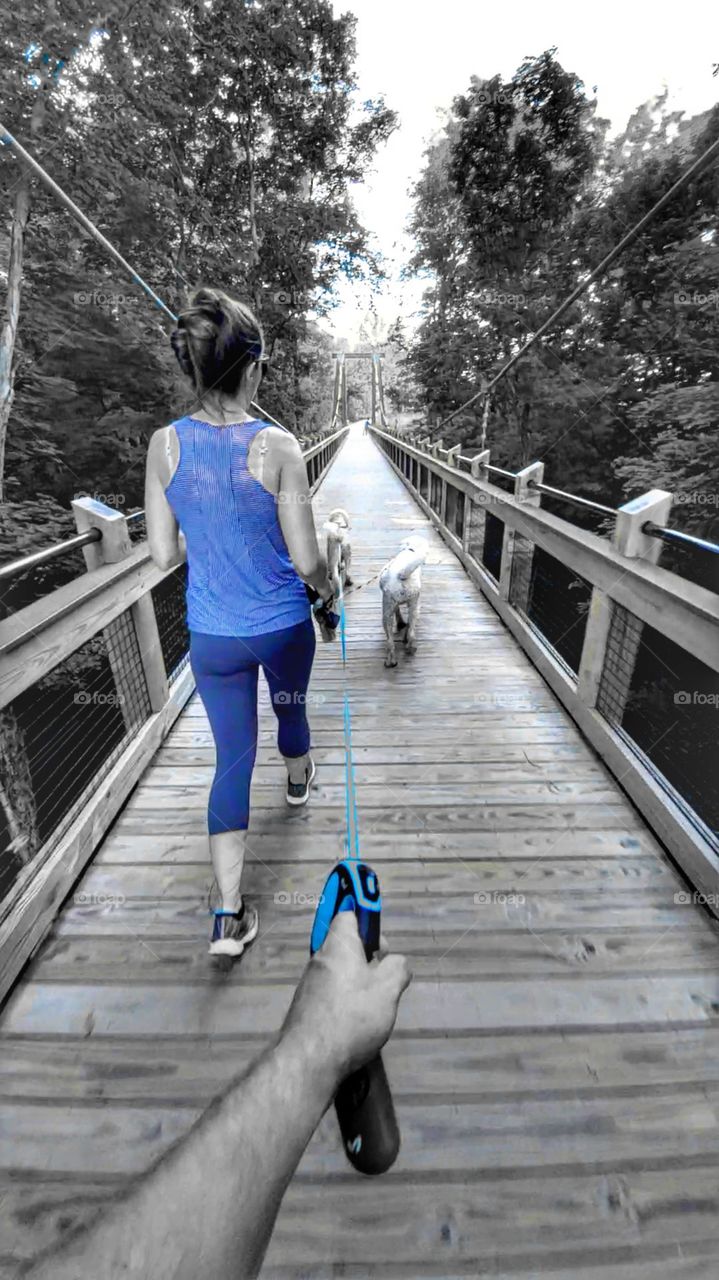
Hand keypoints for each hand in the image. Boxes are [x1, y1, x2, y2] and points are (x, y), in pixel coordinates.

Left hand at [280, 913, 410, 1089]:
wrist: (310, 1059)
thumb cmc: (352, 1016)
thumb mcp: (388, 989)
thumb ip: (397, 969)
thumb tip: (397, 963)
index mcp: (338, 945)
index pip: (347, 915)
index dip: (367, 922)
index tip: (381, 945)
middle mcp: (319, 959)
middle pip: (345, 945)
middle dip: (367, 957)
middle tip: (384, 977)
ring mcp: (309, 985)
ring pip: (339, 971)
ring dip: (357, 981)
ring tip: (373, 1005)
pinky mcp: (306, 1008)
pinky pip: (330, 993)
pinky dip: (345, 1000)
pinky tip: (356, 1022)